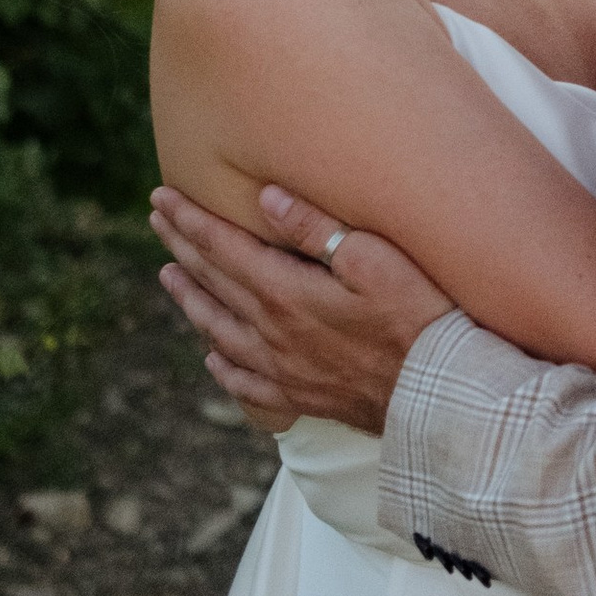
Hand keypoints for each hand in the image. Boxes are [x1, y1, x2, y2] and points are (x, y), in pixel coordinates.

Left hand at [150, 181, 457, 435]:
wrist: (439, 394)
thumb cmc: (418, 316)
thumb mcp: (373, 258)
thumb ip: (317, 228)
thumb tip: (266, 198)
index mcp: (285, 292)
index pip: (222, 247)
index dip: (189, 220)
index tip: (162, 197)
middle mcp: (272, 334)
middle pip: (213, 282)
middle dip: (181, 246)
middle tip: (157, 219)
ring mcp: (283, 371)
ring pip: (219, 330)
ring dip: (190, 299)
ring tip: (169, 277)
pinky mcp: (301, 399)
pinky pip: (244, 383)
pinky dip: (221, 365)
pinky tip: (213, 357)